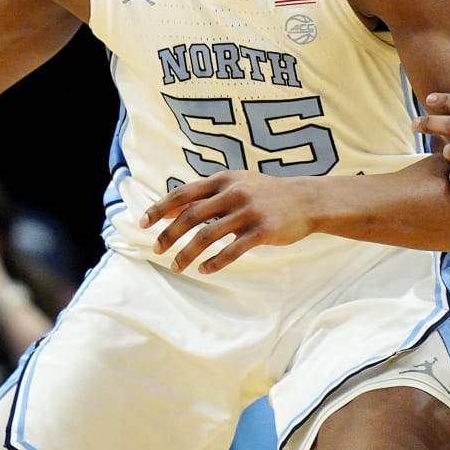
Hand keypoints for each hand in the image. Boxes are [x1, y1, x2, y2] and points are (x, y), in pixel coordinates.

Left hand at [142, 170, 315, 273]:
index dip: (160, 208)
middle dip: (169, 235)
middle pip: (191, 216)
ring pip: (207, 236)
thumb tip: (171, 209)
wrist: (307, 200)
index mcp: (223, 180)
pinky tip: (204, 269)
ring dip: (187, 253)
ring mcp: (248, 212)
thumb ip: (206, 196)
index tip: (142, 223)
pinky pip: (232, 251)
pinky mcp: (262, 231)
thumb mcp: (236, 185)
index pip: (183, 194)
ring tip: (177, 267)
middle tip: (156, 250)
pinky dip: (214, 262)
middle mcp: (233, 193)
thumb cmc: (266, 194)